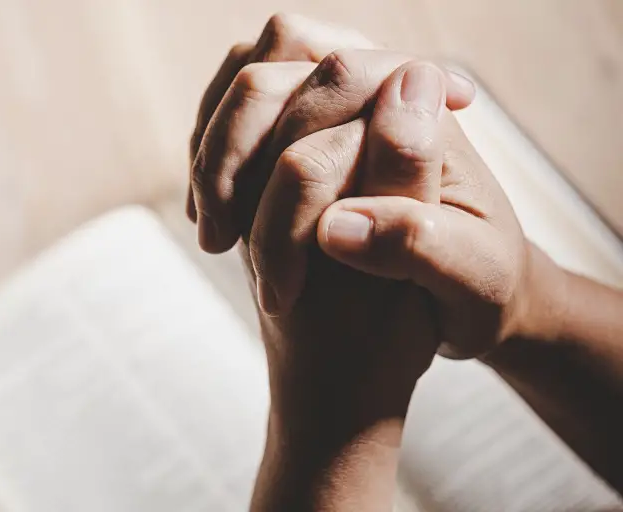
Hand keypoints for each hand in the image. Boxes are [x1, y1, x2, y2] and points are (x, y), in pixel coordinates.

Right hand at [190, 17, 533, 360]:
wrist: (457, 300)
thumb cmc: (476, 287)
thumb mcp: (473, 276)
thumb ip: (419, 242)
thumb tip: (336, 224)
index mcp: (422, 113)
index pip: (340, 81)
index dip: (296, 158)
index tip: (292, 249)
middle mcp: (370, 97)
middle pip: (271, 74)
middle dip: (231, 154)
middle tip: (224, 239)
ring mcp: (325, 109)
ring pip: (242, 86)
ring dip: (212, 155)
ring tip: (216, 235)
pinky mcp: (294, 132)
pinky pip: (228, 113)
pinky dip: (209, 159)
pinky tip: (213, 218)